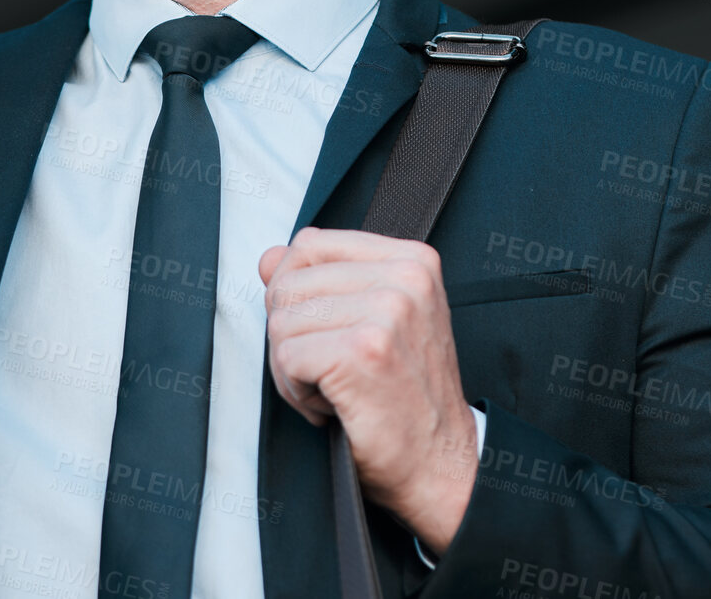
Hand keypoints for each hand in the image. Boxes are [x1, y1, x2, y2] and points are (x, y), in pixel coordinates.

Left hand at [258, 226, 479, 557]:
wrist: (441, 465)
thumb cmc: (406, 398)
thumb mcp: (375, 321)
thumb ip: (323, 280)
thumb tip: (268, 258)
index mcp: (412, 260)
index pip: (309, 244)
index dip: (295, 291)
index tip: (322, 329)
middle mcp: (404, 278)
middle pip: (287, 284)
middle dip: (291, 335)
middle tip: (329, 370)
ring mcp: (385, 312)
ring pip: (280, 322)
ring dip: (292, 368)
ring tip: (334, 388)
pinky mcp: (361, 351)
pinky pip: (285, 357)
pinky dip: (296, 392)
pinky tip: (332, 405)